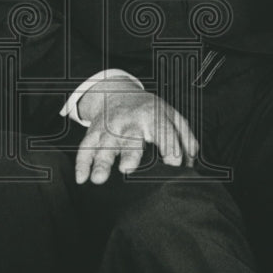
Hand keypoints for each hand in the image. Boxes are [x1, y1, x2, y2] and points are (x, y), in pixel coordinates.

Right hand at [75, 79, 197, 184]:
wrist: (118, 92)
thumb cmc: (150, 110)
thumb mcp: (171, 115)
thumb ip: (185, 137)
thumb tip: (191, 164)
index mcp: (152, 116)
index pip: (163, 132)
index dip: (169, 148)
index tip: (173, 165)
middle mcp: (130, 122)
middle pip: (130, 138)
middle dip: (129, 153)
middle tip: (127, 168)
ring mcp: (110, 127)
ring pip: (104, 145)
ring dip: (101, 161)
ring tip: (98, 179)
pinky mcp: (94, 133)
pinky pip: (85, 147)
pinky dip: (82, 163)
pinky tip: (81, 179)